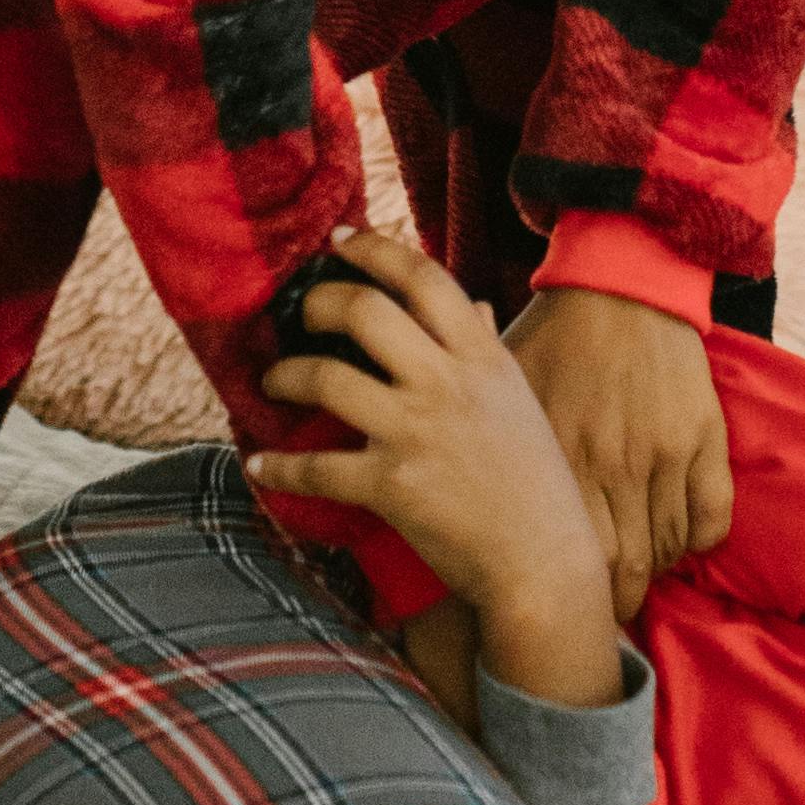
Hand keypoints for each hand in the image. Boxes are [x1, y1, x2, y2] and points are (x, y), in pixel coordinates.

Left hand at [247, 227, 624, 714]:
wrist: (544, 563)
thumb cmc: (536, 484)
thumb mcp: (519, 401)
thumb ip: (486, 350)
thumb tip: (469, 305)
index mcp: (482, 357)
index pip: (423, 277)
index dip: (373, 249)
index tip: (338, 241)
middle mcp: (447, 384)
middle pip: (363, 311)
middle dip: (318, 303)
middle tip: (300, 314)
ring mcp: (416, 433)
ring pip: (326, 378)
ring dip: (285, 375)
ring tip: (273, 381)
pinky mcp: (391, 486)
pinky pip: (316, 468)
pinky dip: (279, 467)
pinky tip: (260, 465)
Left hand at [504, 286, 732, 607]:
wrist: (623, 280)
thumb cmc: (554, 333)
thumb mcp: (502, 381)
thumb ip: (474, 431)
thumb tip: (418, 455)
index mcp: (555, 452)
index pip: (568, 553)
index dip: (570, 592)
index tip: (562, 607)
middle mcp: (610, 461)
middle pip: (624, 566)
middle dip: (615, 603)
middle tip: (603, 615)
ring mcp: (660, 452)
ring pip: (665, 548)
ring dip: (654, 575)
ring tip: (638, 583)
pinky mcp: (701, 437)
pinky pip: (711, 516)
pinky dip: (698, 542)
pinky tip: (681, 545)